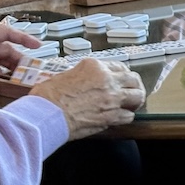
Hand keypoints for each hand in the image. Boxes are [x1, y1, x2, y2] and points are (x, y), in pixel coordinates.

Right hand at [31, 59, 145, 139]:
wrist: (47, 114)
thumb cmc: (49, 97)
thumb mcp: (66, 75)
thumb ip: (83, 76)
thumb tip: (86, 82)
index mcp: (94, 66)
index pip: (118, 66)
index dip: (121, 74)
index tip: (121, 79)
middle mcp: (107, 79)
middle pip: (133, 79)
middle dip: (134, 85)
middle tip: (132, 90)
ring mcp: (112, 98)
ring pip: (137, 96)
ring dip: (135, 100)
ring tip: (132, 104)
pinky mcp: (111, 116)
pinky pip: (129, 116)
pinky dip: (127, 117)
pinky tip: (122, 117)